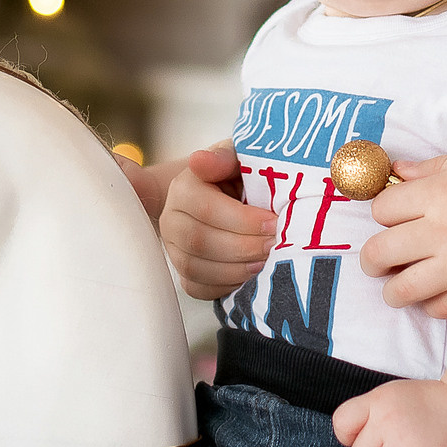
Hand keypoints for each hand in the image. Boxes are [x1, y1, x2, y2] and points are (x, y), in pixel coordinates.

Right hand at [157, 142, 276, 300]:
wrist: (228, 194)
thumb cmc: (236, 175)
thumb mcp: (236, 157)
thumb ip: (222, 157)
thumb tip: (200, 160)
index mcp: (183, 188)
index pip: (207, 209)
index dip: (243, 220)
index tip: (274, 223)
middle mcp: (171, 220)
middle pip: (199, 241)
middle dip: (243, 247)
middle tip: (274, 245)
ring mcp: (174, 248)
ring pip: (196, 269)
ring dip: (235, 270)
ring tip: (265, 262)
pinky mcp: (183, 272)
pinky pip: (197, 288)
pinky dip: (225, 286)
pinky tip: (249, 276)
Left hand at [360, 147, 446, 317]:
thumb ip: (436, 168)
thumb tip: (400, 170)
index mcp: (440, 192)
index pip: (382, 210)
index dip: (383, 216)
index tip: (391, 221)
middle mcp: (443, 231)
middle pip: (380, 252)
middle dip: (373, 259)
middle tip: (379, 262)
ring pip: (401, 290)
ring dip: (394, 290)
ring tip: (399, 289)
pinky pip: (439, 309)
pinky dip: (432, 305)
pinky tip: (437, 297)